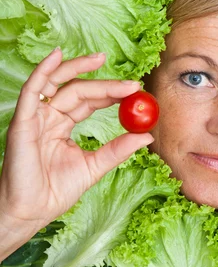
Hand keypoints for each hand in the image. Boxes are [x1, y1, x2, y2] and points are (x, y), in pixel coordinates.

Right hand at [0, 48, 153, 259]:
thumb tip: (146, 136)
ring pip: (57, 83)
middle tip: (131, 84)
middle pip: (77, 90)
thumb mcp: (94, 166)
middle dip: (105, 84)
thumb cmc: (55, 192)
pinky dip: (43, 70)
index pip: (89, 102)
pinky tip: (56, 55)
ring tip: (100, 58)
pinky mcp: (23, 120)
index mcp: (62, 126)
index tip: (135, 90)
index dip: (110, 93)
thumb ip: (117, 149)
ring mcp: (35, 117)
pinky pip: (32, 90)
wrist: (31, 212)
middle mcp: (48, 117)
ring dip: (77, 67)